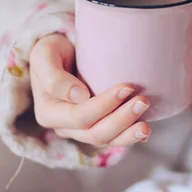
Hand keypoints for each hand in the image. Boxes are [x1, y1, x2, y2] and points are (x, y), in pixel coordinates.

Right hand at [29, 34, 150, 145]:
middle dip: (122, 120)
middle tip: (144, 101)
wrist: (61, 52)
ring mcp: (80, 131)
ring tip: (147, 125)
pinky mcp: (96, 127)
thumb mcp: (45, 55)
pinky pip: (113, 138)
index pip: (79, 117)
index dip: (104, 106)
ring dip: (128, 133)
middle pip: (95, 133)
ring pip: (106, 140)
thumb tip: (80, 97)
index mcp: (48, 112)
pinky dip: (129, 136)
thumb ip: (54, 77)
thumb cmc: (52, 51)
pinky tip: (144, 131)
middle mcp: (64, 127)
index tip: (126, 87)